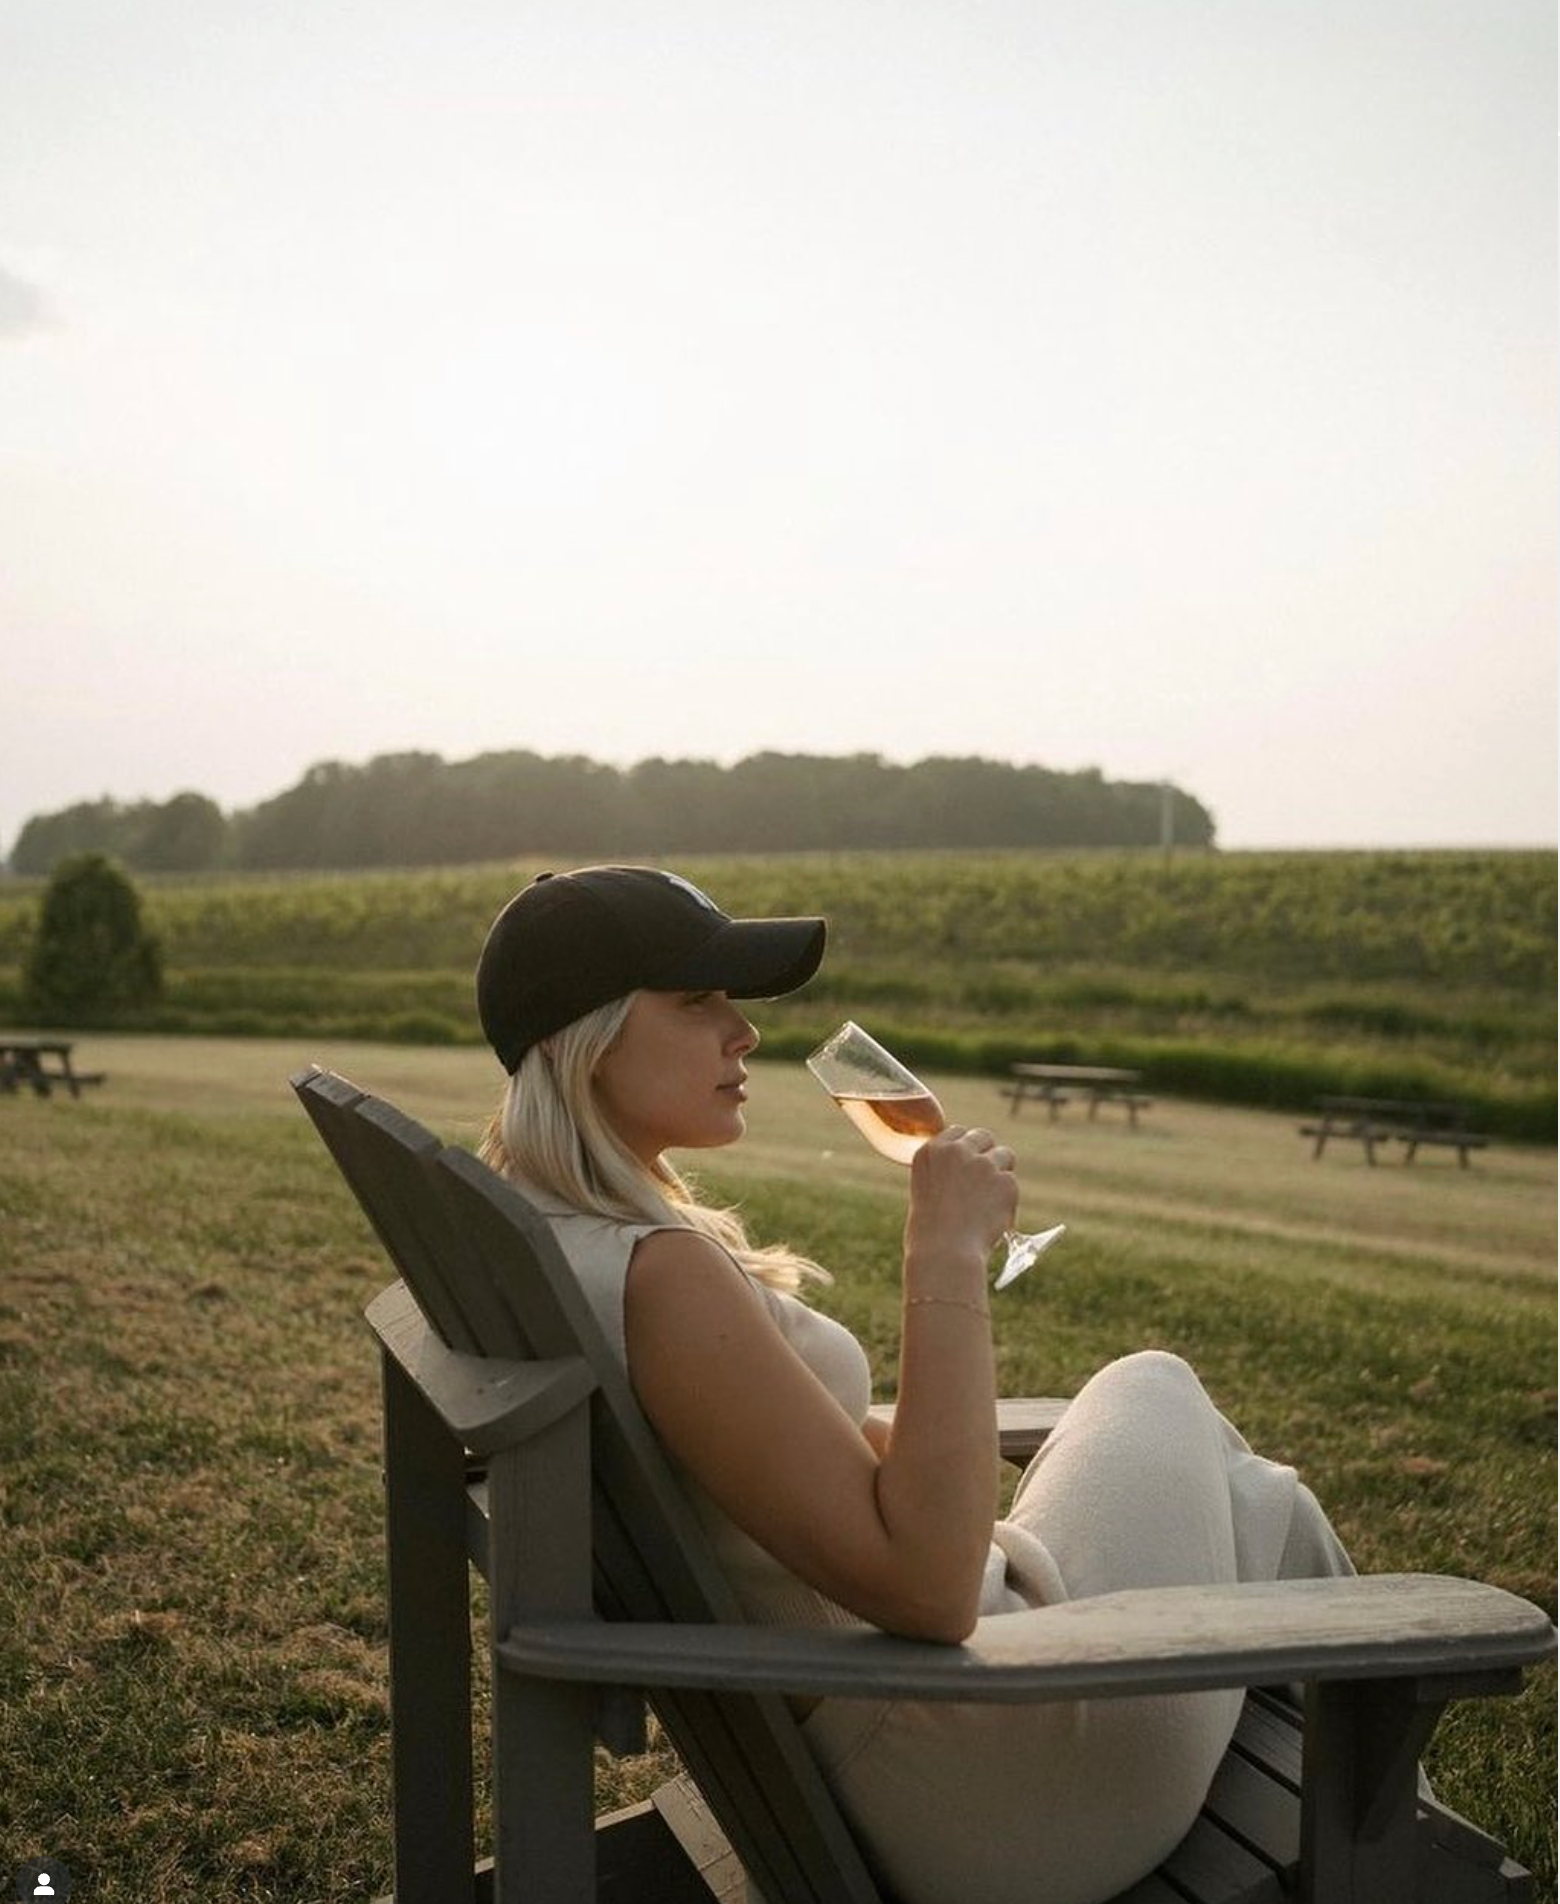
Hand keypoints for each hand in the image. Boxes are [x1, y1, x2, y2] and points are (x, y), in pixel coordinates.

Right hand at [904, 1124, 1019, 1268]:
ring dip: (1001, 1173)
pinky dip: (1007, 1199)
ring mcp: (983, 1164)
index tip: (967, 1161)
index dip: (966, 1147)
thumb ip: (945, 1172)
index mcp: (931, 1151)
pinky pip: (1011, 1183)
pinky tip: (992, 1217)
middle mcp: (957, 1151)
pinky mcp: (1005, 1181)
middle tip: (987, 1177)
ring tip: (989, 1201)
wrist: (945, 1253)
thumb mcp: (927, 1191)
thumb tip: (968, 1167)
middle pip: (983, 1136)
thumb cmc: (930, 1232)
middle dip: (987, 1152)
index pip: (957, 1131)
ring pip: (1004, 1155)